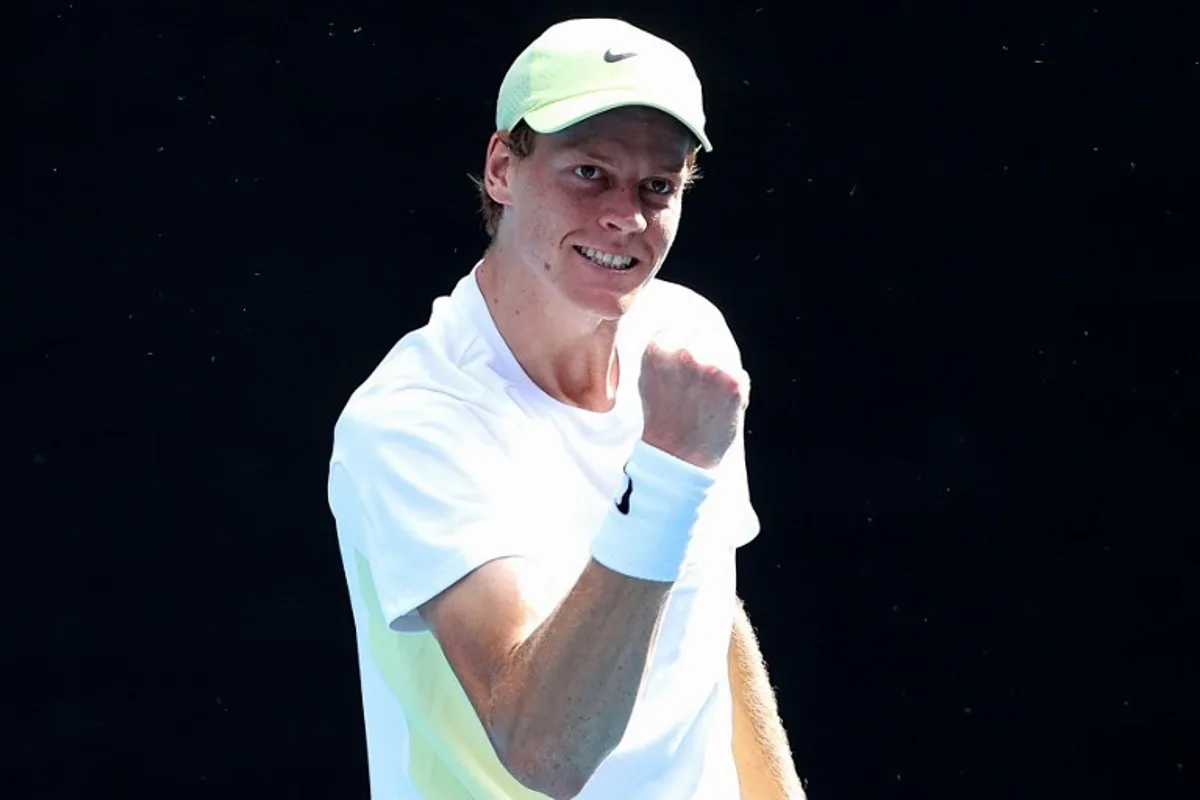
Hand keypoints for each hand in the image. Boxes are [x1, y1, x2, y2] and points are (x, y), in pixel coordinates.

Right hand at [638, 327, 748, 468]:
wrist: (680, 455)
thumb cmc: (664, 418)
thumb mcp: (651, 376)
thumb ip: (667, 350)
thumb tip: (686, 328)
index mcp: (659, 347)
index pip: (686, 327)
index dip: (692, 346)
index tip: (690, 367)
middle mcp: (684, 351)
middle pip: (710, 336)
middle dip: (710, 357)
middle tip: (699, 388)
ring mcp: (710, 365)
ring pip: (727, 354)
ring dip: (724, 374)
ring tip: (707, 400)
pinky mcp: (733, 380)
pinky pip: (741, 375)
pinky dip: (737, 392)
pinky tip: (719, 409)